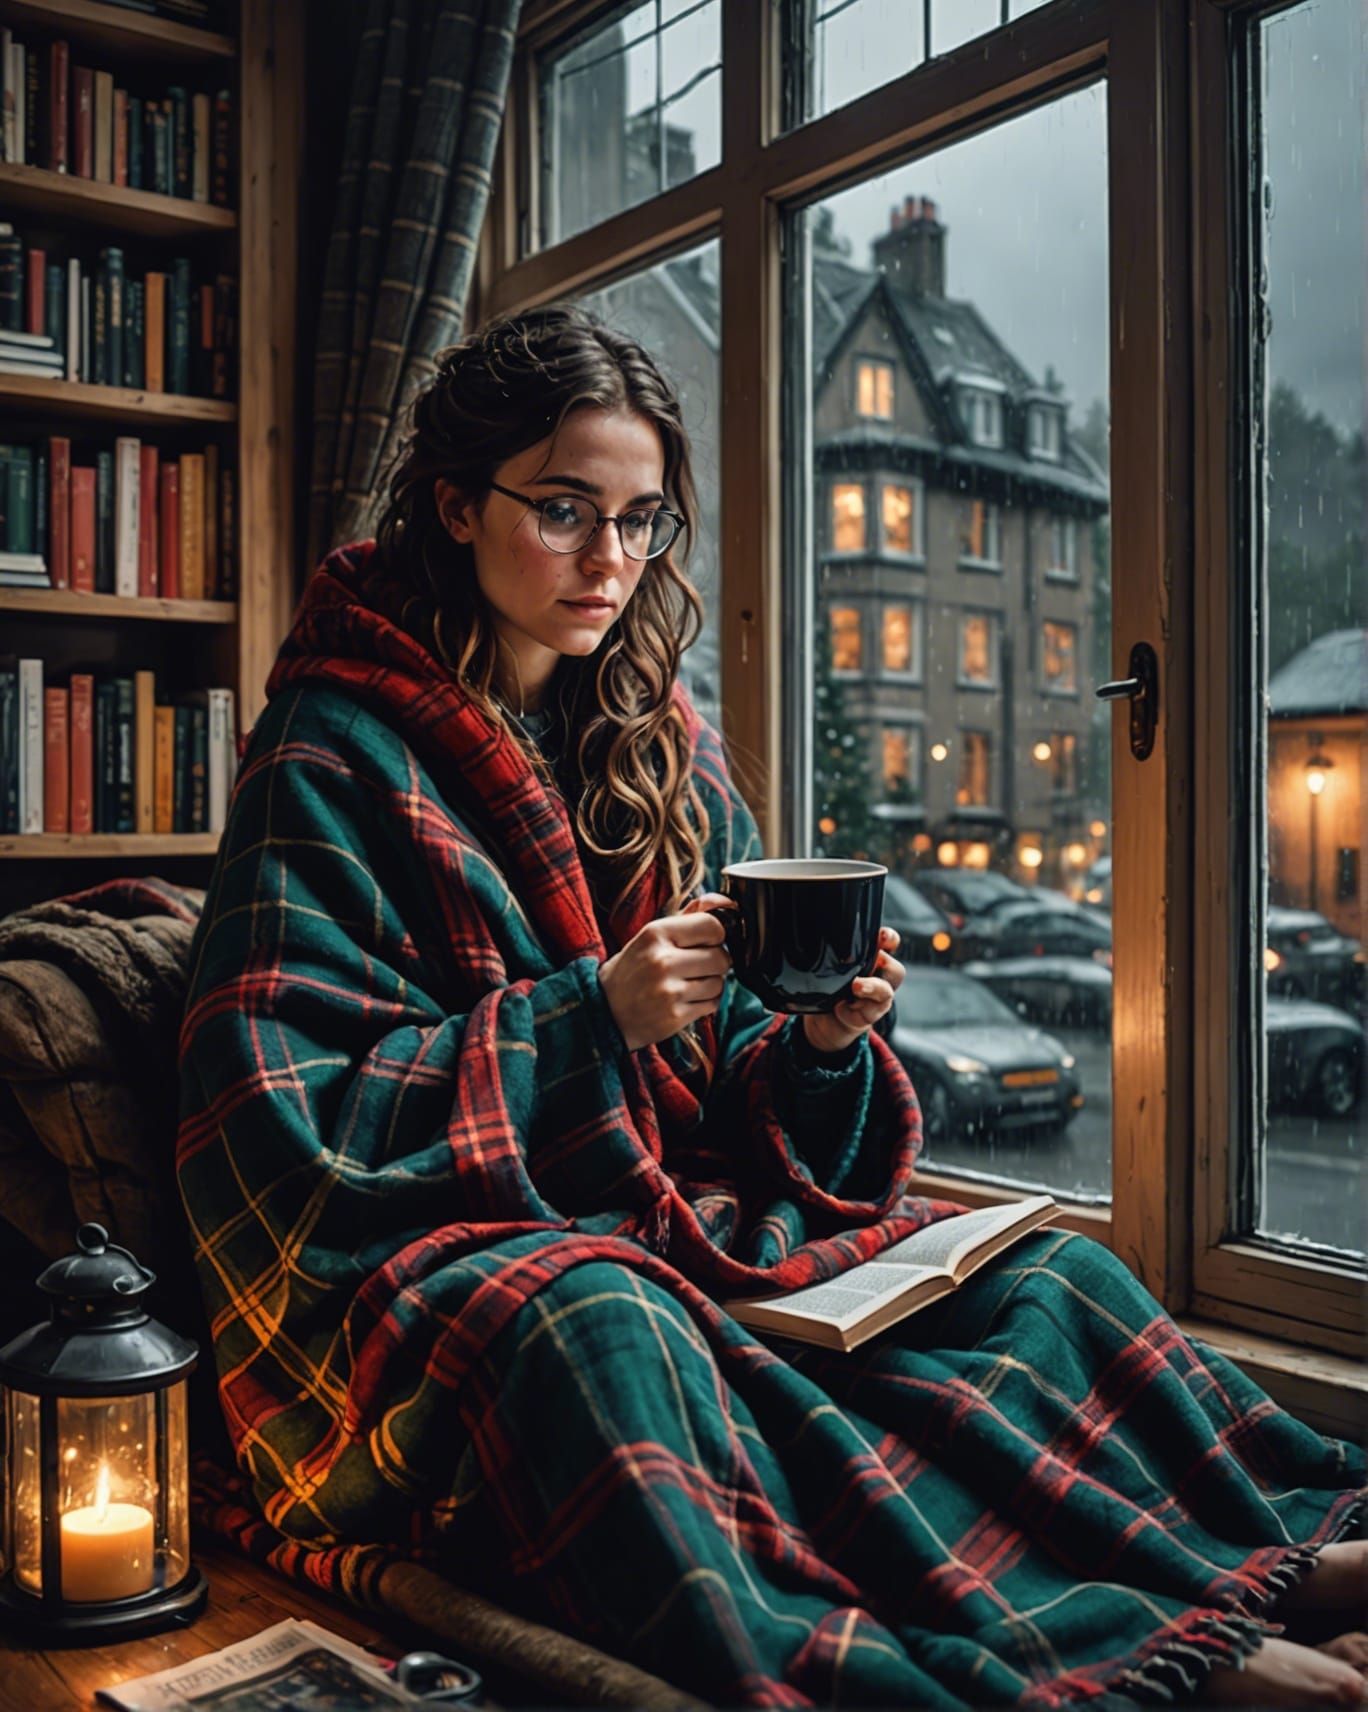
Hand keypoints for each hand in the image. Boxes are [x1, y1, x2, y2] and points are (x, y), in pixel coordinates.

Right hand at [598, 893, 732, 1051]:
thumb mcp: (650, 937)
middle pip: (720, 957)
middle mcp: (662, 961)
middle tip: (698, 966)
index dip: (716, 935)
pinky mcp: (675, 1017)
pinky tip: (687, 1000)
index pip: (711, 925)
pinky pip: (712, 1004)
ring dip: (711, 984)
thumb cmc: (632, 970)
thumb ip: (688, 917)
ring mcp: (669, 991)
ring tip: (689, 984)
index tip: (707, 942)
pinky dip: (706, 1002)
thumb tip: (725, 901)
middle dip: (716, 962)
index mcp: (655, 934)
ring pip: (719, 982)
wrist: (605, 1010)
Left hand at [801, 927, 903, 1056]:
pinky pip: (866, 1014)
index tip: (881, 936)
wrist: (824, 1021)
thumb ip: (832, 953)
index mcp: (873, 960)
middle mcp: (880, 978)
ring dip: (873, 987)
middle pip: (896, 970)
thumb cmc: (829, 986)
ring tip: (856, 986)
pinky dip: (850, 1011)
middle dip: (887, 963)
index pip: (889, 944)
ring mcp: (875, 1000)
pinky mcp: (867, 1018)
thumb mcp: (829, 965)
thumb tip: (816, 936)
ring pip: (886, 992)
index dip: (889, 939)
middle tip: (875, 959)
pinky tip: (838, 1008)